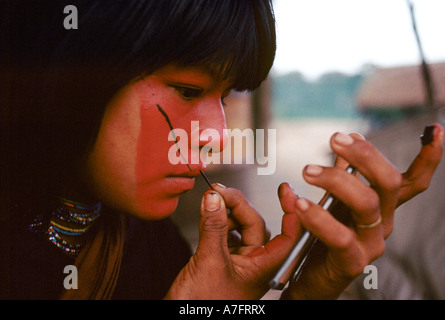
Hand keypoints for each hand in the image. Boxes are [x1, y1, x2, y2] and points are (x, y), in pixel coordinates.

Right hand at [164, 184, 300, 299]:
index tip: (285, 190)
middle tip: (220, 191)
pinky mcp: (221, 260)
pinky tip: (208, 214)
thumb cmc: (204, 306)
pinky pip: (224, 233)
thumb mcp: (210, 261)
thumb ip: (214, 227)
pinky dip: (216, 221)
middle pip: (255, 224)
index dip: (290, 210)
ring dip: (226, 212)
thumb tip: (215, 199)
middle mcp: (254, 263)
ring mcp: (238, 262)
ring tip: (212, 201)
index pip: (288, 235)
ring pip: (239, 227)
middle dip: (238, 205)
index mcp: (263, 267)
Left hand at [283, 124, 442, 299]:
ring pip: (366, 203)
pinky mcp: (352, 262)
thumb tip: (344, 144)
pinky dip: (318, 216)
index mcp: (381, 207)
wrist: (308, 279)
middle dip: (365, 155)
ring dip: (335, 180)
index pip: (411, 181)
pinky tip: (299, 203)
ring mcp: (370, 244)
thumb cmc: (320, 237)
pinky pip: (340, 236)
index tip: (433, 130)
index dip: (427, 158)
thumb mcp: (332, 202)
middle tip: (335, 139)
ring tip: (307, 170)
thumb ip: (339, 177)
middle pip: (388, 182)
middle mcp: (382, 223)